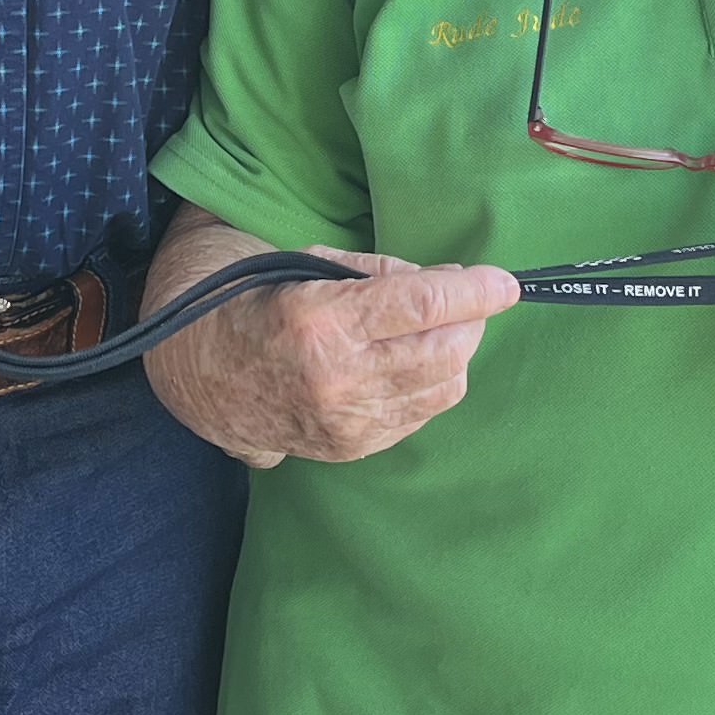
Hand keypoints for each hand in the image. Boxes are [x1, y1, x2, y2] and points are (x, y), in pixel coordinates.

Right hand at [141, 251, 518, 467]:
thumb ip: (386, 274)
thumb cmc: (266, 304)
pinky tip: (408, 364)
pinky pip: (422, 414)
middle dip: (469, 321)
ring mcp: (345, 420)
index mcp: (322, 319)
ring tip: (435, 332)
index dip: (473, 292)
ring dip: (454, 353)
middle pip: (443, 349)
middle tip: (464, 302)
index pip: (422, 304)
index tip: (505, 283)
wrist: (208, 374)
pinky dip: (430, 384)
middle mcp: (335, 376)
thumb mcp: (315, 267)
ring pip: (443, 386)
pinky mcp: (352, 447)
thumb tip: (454, 282)